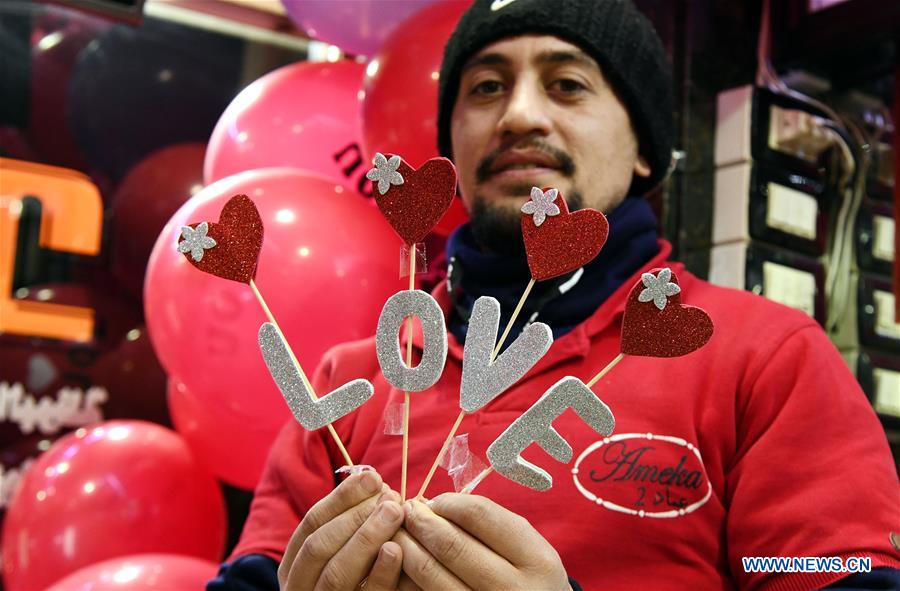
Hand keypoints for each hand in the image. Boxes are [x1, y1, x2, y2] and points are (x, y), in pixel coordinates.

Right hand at [278, 471, 405, 590]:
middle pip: (319, 546)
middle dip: (355, 515)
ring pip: (336, 573)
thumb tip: (374, 480)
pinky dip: (380, 573)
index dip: (342, 497)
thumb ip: (350, 524)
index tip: (372, 477)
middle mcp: (299, 588)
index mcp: (293, 566)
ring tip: (395, 512)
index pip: (311, 524)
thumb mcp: (343, 552)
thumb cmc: (358, 580)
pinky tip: (396, 549)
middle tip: (390, 496)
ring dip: (367, 537)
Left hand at [395, 494, 570, 590]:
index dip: (448, 503)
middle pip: (451, 544)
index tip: (434, 500)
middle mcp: (513, 590)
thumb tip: (433, 504)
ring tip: (398, 532)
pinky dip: (409, 576)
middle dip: (421, 521)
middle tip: (407, 510)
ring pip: (431, 574)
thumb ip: (490, 524)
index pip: (479, 515)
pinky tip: (404, 563)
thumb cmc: (530, 580)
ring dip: (406, 547)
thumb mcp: (528, 549)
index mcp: (535, 559)